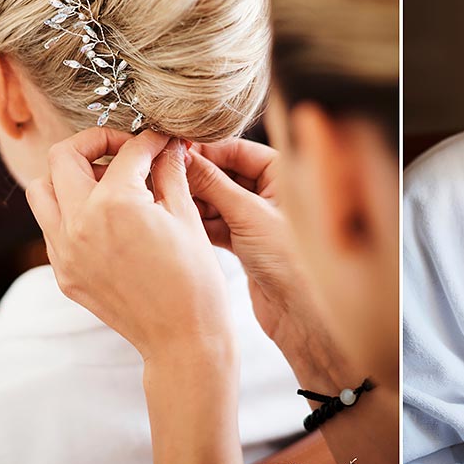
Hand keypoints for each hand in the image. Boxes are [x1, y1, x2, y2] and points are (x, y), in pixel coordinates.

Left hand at [26, 129, 235, 366]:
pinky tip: (104, 219)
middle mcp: (79, 223)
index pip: (127, 151)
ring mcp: (64, 251)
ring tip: (105, 183)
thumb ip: (169, 172)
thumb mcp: (186, 216)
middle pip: (63, 156)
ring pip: (42, 190)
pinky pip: (50, 227)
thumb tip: (167, 144)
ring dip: (69, 176)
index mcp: (115, 204)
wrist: (182, 338)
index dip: (149, 139)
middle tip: (124, 150)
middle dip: (95, 143)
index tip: (160, 141)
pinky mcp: (63, 273)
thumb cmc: (194, 279)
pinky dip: (70, 211)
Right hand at [182, 139, 318, 353]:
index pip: (238, 150)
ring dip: (195, 200)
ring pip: (217, 199)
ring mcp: (258, 217)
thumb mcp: (248, 214)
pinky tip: (179, 221)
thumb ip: (213, 183)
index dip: (206, 150)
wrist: (298, 313)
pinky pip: (217, 222)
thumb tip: (183, 156)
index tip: (175, 151)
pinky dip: (200, 222)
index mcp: (284, 174)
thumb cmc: (290, 260)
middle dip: (197, 176)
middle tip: (165, 176)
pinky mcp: (246, 241)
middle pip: (225, 172)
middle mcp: (272, 192)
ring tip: (167, 199)